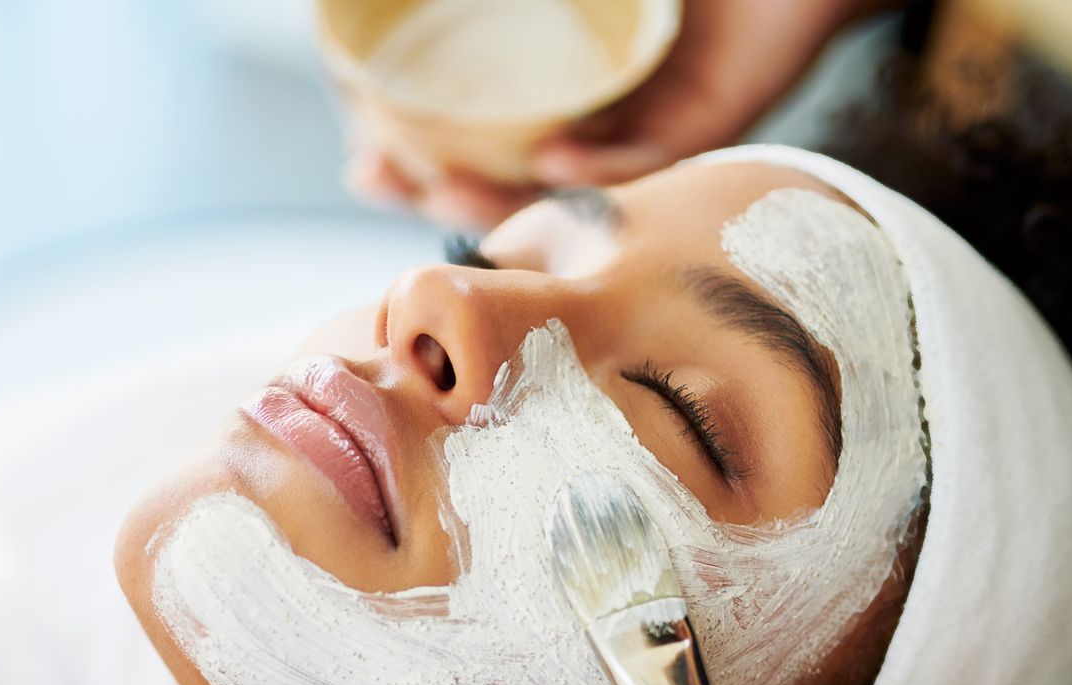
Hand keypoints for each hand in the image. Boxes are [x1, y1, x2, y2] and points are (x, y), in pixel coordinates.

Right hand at [344, 0, 892, 228]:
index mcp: (564, 99)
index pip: (476, 146)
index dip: (414, 160)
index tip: (362, 161)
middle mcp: (600, 122)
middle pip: (503, 180)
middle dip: (432, 189)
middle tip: (377, 177)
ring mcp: (651, 127)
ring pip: (561, 190)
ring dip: (498, 197)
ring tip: (442, 188)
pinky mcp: (710, 122)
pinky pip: (643, 158)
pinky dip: (594, 164)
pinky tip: (553, 157)